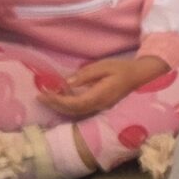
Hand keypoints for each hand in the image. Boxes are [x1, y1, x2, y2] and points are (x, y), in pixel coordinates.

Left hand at [42, 53, 170, 119]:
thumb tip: (67, 82)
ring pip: (77, 111)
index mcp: (100, 95)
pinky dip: (69, 105)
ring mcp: (101, 106)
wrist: (138, 75)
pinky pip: (81, 108)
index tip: (45, 93)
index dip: (58, 101)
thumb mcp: (103, 66)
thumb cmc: (121, 69)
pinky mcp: (100, 104)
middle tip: (40, 97)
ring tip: (47, 97)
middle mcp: (100, 104)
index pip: (75, 103)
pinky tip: (61, 97)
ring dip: (61, 106)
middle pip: (74, 110)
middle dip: (56, 105)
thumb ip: (85, 75)